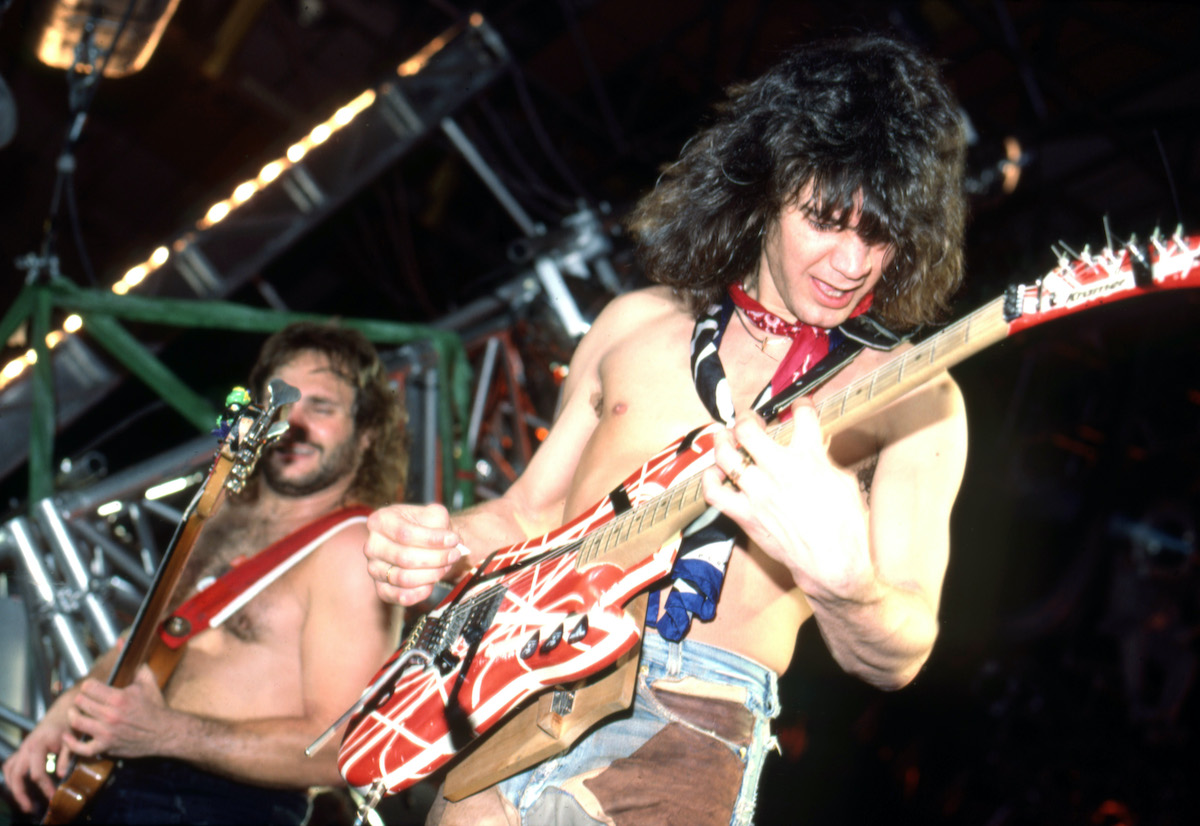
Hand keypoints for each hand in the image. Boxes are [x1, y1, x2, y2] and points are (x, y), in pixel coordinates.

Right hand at [2, 705, 69, 811]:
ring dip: (13, 787)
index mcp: (38, 745)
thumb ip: (67, 756)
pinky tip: (20, 787)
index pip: (37, 773)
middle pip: (15, 775)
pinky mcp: (23, 749)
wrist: (66, 709)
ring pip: (9, 770)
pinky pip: (11, 765)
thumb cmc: (71, 723)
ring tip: (24, 802)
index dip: (44, 787)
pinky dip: (12, 777)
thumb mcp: (73, 738)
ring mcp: (23, 748)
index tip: (53, 797)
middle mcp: (26, 747)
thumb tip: (61, 775)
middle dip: (20, 793)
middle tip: (30, 808)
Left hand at [60, 666, 178, 759]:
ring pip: (76, 721)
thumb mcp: (147, 680)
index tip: (92, 688)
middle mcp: (110, 715)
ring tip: (77, 712)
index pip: (89, 687)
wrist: (165, 732)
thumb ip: (134, 661)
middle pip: (81, 703)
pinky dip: (71, 742)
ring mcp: (106, 732)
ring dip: (74, 715)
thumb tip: (122, 641)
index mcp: (119, 698)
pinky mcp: (105, 747)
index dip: (89, 685)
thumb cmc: (154, 706)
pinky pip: (80, 748)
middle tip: (86, 699)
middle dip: (82, 699)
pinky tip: (68, 735)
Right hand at [365, 503, 464, 605]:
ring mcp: (374, 569)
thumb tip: (448, 539)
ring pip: (404, 578)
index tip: (453, 540)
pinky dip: (421, 592)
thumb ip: (439, 521)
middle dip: (436, 558)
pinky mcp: (382, 589)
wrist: (424, 543)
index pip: (405, 534)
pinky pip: (401, 597)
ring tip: (447, 566)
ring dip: (432, 574)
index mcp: (380, 521)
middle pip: (404, 557)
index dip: (433, 539)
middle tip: (455, 555)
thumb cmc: (427, 527)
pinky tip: (433, 583)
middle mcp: (372, 546)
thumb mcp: (433, 514)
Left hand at [700, 398, 873, 601]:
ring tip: (724, 436)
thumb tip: (814, 450)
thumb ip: (824, 461)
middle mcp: (780, 470)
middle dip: (747, 418)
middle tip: (750, 420)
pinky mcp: (746, 515)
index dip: (800, 405)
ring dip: (722, 441)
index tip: (797, 406)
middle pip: (748, 429)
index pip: (801, 415)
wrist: (834, 565)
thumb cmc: (847, 528)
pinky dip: (709, 479)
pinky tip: (714, 473)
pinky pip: (714, 492)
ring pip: (726, 456)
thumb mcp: (845, 483)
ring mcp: (759, 493)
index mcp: (810, 458)